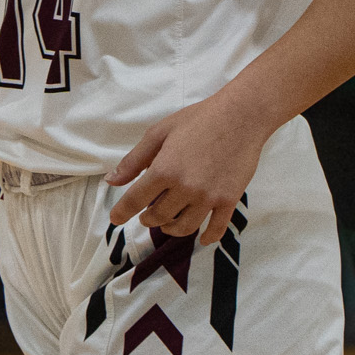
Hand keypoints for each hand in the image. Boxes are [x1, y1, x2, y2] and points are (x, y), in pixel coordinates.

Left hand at [106, 94, 272, 244]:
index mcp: (164, 169)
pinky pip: (216, 229)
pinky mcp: (229, 200)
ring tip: (168, 223)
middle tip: (147, 214)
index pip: (135, 199)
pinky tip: (202, 238)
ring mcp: (208, 197)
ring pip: (184, 227)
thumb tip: (112, 180)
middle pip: (159, 216)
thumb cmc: (199, 119)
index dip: (122, 212)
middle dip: (148, 218)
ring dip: (171, 228)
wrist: (242, 116)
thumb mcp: (160, 132)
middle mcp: (185, 188)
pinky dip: (207, 237)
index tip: (116, 219)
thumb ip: (135, 159)